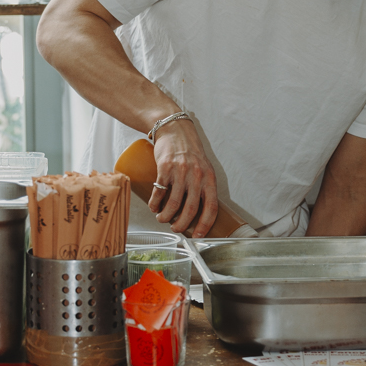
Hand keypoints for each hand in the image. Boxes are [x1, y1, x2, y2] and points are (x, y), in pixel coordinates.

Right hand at [149, 121, 218, 235]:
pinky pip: (159, 192)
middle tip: (175, 229)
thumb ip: (203, 186)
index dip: (205, 224)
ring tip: (162, 218)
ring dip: (166, 216)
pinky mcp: (165, 168)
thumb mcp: (203, 168)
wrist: (174, 130)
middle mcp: (197, 176)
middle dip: (181, 225)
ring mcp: (180, 172)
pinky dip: (155, 204)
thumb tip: (198, 212)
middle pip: (190, 209)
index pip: (212, 207)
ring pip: (173, 204)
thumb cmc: (189, 151)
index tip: (198, 235)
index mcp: (209, 178)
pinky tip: (154, 207)